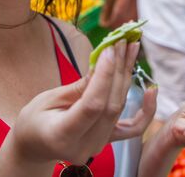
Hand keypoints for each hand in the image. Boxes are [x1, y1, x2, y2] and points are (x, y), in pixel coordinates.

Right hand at [7, 41, 152, 164]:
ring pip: (120, 108)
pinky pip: (132, 127)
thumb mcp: (47, 99)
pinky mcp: (108, 140)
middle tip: (123, 39)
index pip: (92, 105)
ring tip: (132, 47)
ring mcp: (98, 145)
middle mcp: (84, 145)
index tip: (109, 49)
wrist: (34, 145)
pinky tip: (151, 89)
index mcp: (62, 136)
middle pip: (110, 105)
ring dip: (128, 75)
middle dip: (118, 68)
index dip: (104, 77)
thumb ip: (77, 87)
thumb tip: (102, 64)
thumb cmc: (34, 120)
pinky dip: (146, 110)